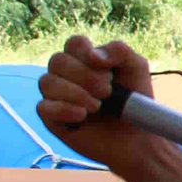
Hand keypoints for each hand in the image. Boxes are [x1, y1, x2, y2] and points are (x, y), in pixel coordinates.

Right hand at [37, 35, 153, 159]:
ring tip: (97, 106)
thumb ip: (120, 50)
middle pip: (57, 61)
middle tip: (107, 92)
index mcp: (84, 59)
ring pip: (46, 82)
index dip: (86, 52)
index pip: (74, 43)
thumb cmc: (135, 100)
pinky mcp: (52, 119)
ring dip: (75, 93)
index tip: (107, 70)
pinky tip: (82, 115)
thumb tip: (93, 54)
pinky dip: (64, 109)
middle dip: (84, 75)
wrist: (137, 137)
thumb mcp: (136, 68)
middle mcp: (66, 75)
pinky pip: (43, 107)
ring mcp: (57, 96)